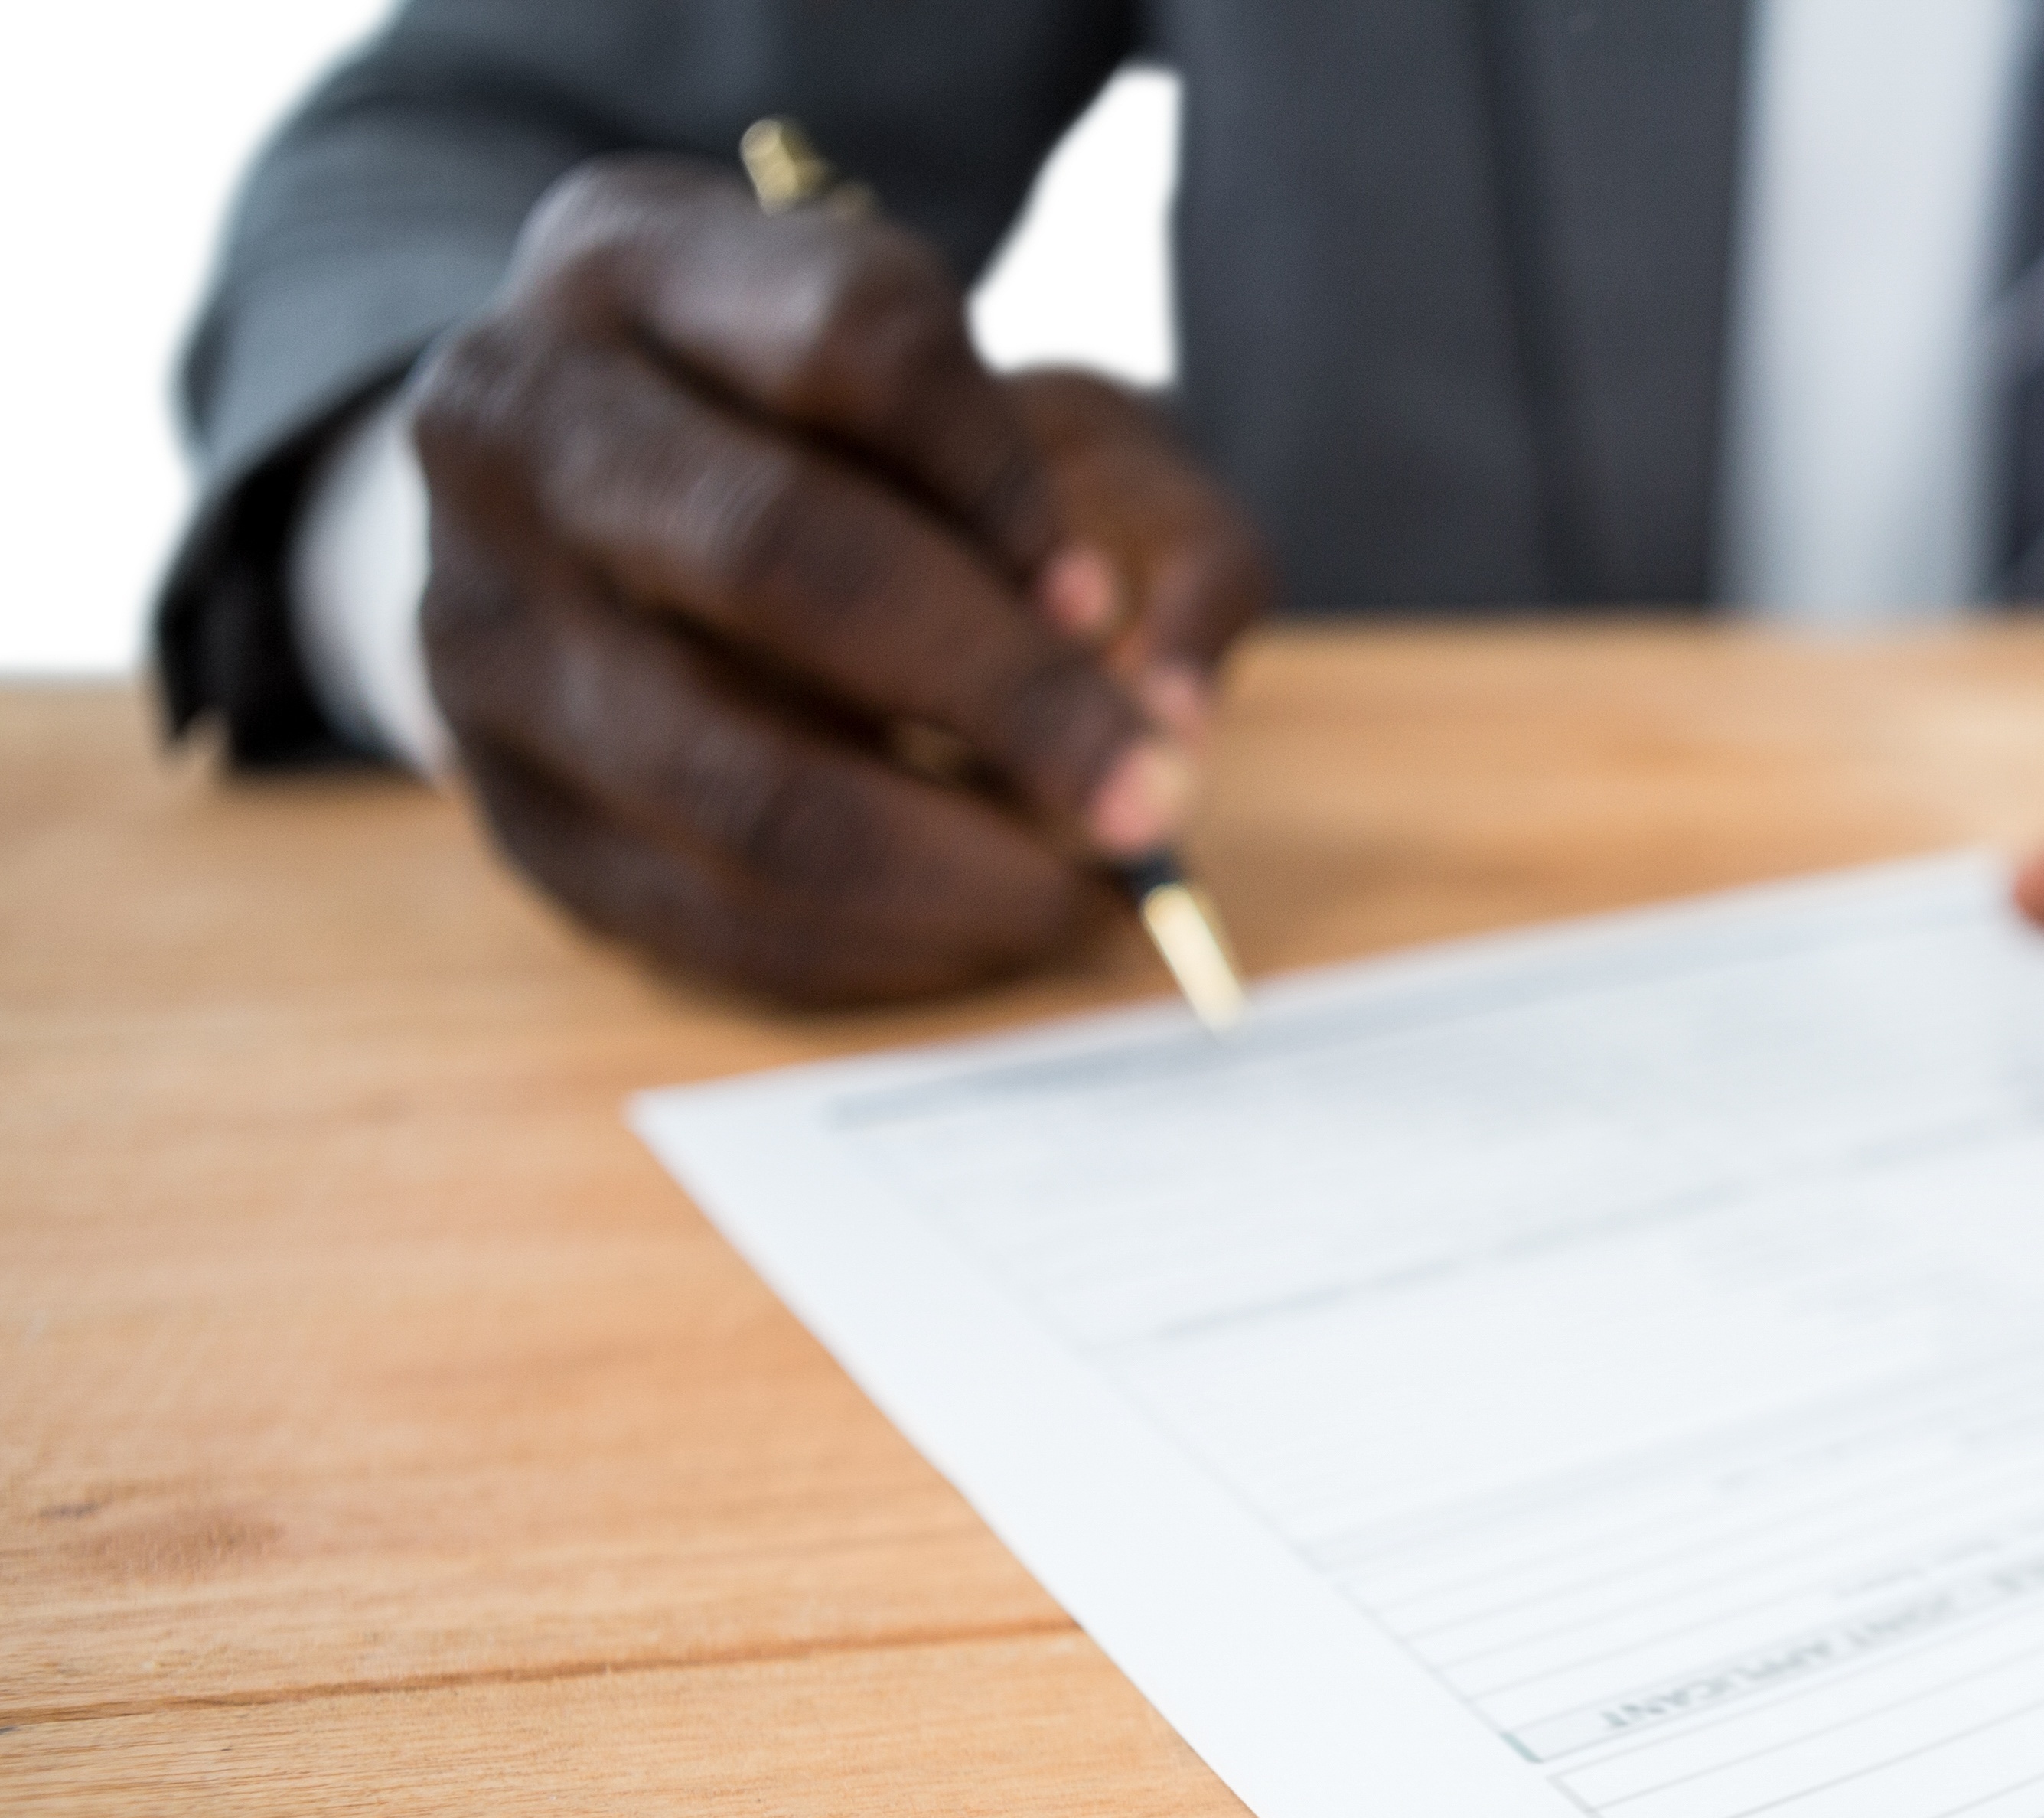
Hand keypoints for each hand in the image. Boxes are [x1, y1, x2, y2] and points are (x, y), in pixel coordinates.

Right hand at [407, 158, 1271, 1002]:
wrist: (622, 530)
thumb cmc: (877, 466)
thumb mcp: (1032, 424)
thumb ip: (1165, 533)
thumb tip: (1181, 715)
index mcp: (641, 262)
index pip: (857, 341)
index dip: (1005, 484)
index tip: (1101, 600)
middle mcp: (518, 420)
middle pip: (776, 548)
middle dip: (1003, 695)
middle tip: (1150, 795)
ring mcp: (480, 619)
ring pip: (737, 772)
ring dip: (953, 862)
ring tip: (1085, 885)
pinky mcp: (506, 802)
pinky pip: (706, 916)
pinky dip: (881, 947)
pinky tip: (986, 927)